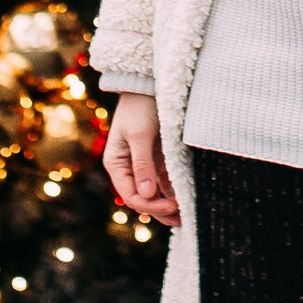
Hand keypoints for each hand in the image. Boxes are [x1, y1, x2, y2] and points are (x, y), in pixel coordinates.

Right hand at [103, 90, 179, 227]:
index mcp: (116, 164)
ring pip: (154, 193)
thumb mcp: (140, 135)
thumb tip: (146, 196)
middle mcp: (128, 168)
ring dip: (168, 206)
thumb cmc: (139, 107)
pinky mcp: (157, 159)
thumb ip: (143, 165)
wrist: (148, 84)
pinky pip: (164, 181)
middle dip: (160, 211)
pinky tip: (185, 200)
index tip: (172, 206)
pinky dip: (172, 192)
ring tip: (186, 217)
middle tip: (183, 217)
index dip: (150, 206)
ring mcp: (143, 164)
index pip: (131, 195)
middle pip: (142, 198)